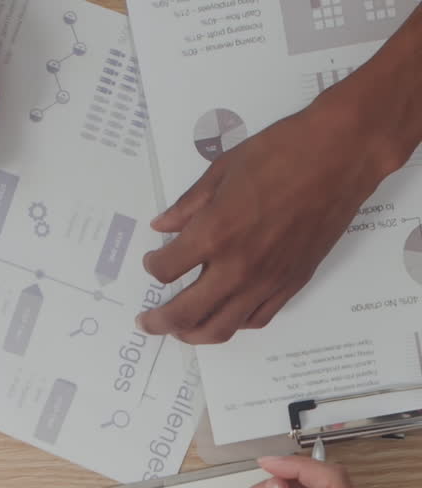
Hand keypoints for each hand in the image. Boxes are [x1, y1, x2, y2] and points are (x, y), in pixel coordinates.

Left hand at [137, 81, 395, 343]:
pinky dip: (234, 323)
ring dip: (193, 334)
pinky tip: (225, 315)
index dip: (152, 266)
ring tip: (180, 331)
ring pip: (221, 328)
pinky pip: (256, 319)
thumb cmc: (282, 153)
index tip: (152, 260)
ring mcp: (266, 281)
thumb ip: (188, 206)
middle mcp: (237, 267)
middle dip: (159, 321)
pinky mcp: (291, 284)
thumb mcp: (221, 171)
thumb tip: (163, 226)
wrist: (339, 157)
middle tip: (147, 322)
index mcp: (214, 234)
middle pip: (186, 313)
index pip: (166, 270)